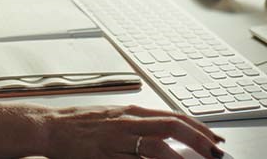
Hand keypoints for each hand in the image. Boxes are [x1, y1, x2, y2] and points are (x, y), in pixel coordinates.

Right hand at [44, 105, 224, 158]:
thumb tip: (167, 131)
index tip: (215, 139)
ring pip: (155, 147)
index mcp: (131, 112)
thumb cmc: (80, 124)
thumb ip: (139, 123)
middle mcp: (127, 122)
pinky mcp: (104, 155)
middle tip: (215, 153)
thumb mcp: (113, 116)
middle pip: (171, 127)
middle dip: (198, 140)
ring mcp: (116, 140)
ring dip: (179, 158)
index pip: (173, 116)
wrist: (50, 127)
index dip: (198, 128)